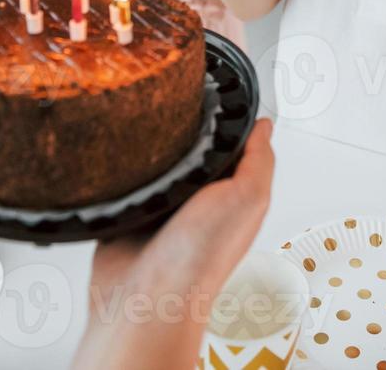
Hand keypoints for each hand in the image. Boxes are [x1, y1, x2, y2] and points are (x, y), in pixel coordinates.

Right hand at [76, 120, 275, 364]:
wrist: (145, 298)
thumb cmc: (201, 259)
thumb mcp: (248, 197)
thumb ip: (259, 160)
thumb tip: (265, 126)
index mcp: (231, 195)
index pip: (232, 144)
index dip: (227, 118)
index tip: (218, 87)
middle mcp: (198, 199)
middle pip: (192, 147)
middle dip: (183, 127)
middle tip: (172, 102)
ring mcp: (162, 205)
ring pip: (157, 158)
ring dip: (148, 146)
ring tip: (143, 127)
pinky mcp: (130, 210)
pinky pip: (124, 177)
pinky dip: (121, 166)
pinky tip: (120, 152)